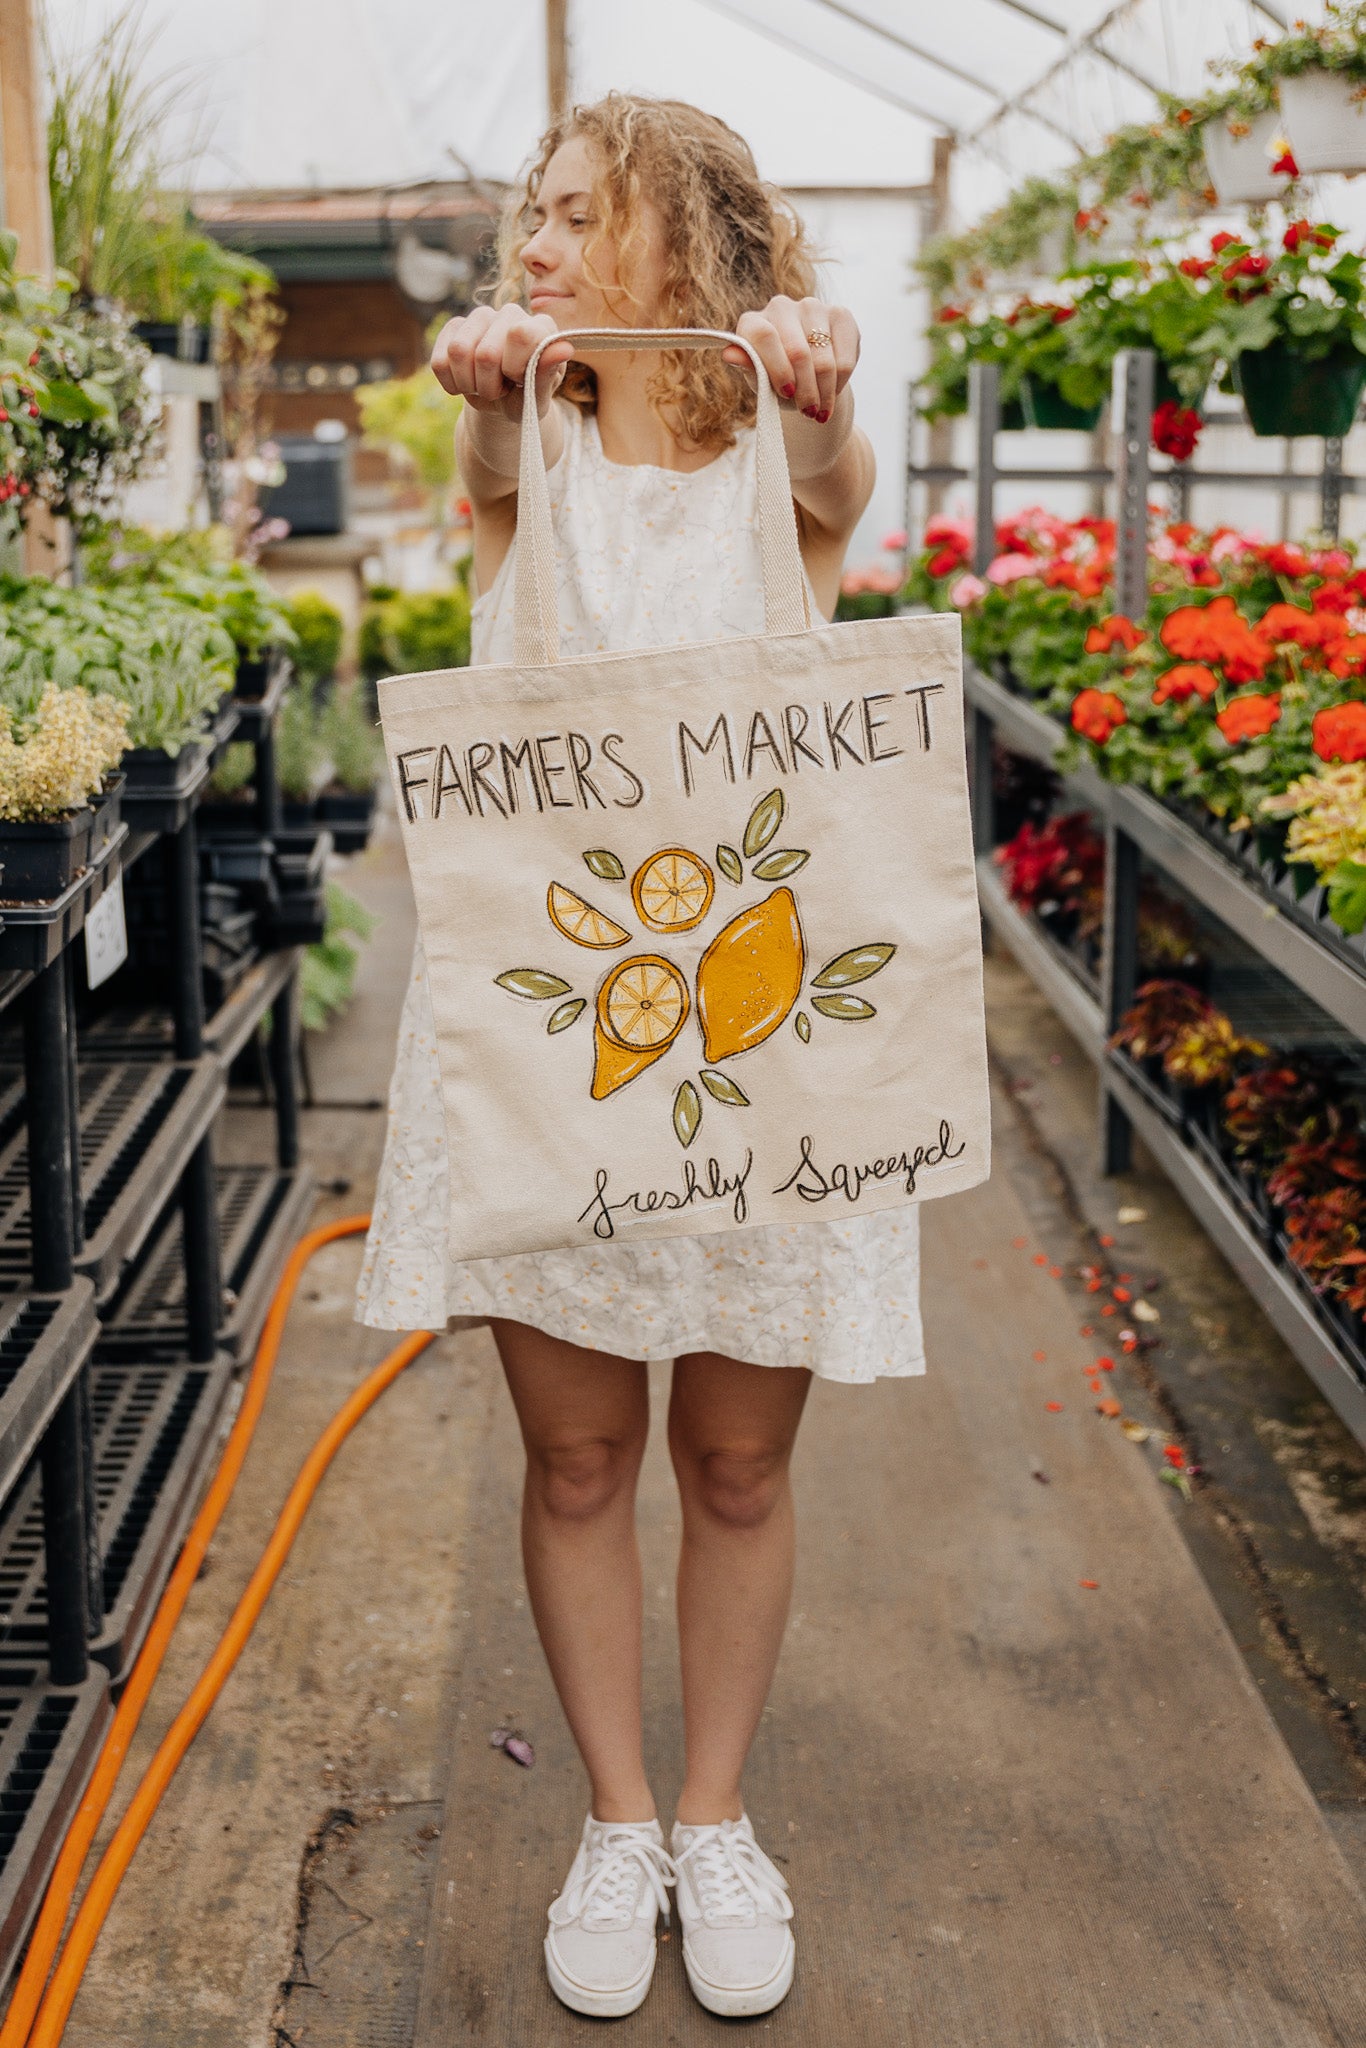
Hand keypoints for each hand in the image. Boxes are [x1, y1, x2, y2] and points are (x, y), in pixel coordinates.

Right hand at [429, 305, 575, 421]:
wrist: (502, 404)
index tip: (520, 381)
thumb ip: (547, 374)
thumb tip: (563, 348)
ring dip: (469, 384)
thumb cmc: (526, 399)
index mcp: (541, 326)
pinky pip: (439, 360)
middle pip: (485, 353)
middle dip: (490, 386)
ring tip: (485, 386)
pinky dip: (451, 383)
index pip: (519, 335)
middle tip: (501, 390)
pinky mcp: (454, 327)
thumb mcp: (537, 398)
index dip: (514, 369)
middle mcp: (512, 312)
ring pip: (458, 352)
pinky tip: (467, 382)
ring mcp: (481, 316)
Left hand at [721, 297, 859, 419]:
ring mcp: (812, 307)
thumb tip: (729, 354)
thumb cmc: (775, 380)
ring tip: (821, 410)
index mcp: (753, 321)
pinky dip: (841, 381)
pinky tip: (832, 391)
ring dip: (825, 390)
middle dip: (806, 389)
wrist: (806, 377)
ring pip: (823, 357)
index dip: (778, 369)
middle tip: (809, 412)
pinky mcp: (841, 315)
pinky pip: (845, 356)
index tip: (788, 394)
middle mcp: (781, 307)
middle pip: (798, 351)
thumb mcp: (760, 380)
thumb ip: (749, 367)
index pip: (765, 336)